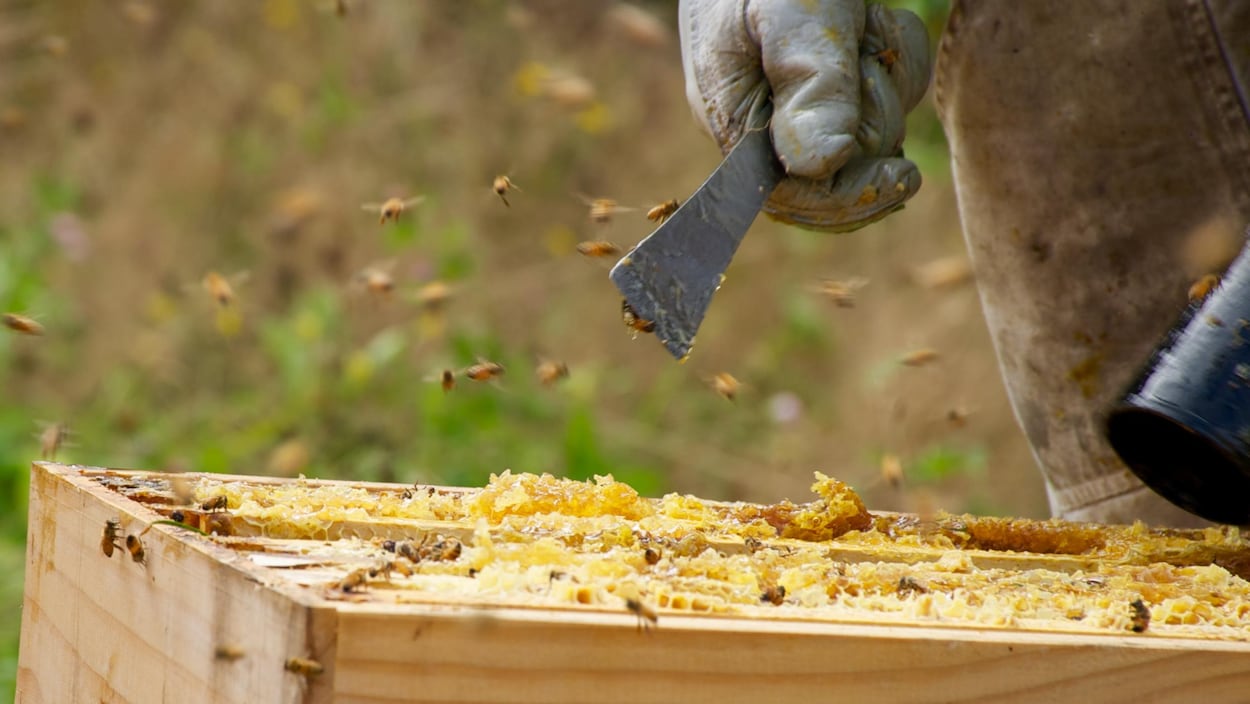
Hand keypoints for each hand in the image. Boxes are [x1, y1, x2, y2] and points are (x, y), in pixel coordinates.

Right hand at [679, 0, 930, 231]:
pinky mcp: (832, 79)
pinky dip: (895, 57)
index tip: (902, 177)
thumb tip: (819, 166)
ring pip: (869, 130)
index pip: (789, 197)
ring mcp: (798, 101)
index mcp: (732, 117)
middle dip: (870, 118)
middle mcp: (763, 121)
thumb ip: (807, 86)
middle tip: (867, 51)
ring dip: (886, 78)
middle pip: (840, 169)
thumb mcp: (793, 14)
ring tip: (864, 21)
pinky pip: (884, 94)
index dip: (847, 199)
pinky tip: (874, 18)